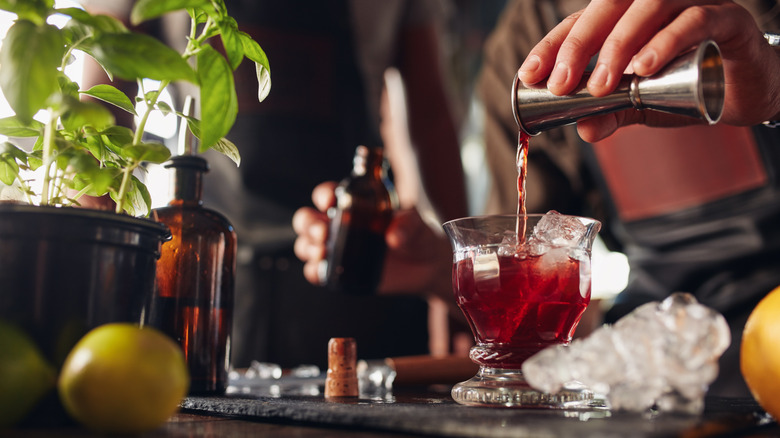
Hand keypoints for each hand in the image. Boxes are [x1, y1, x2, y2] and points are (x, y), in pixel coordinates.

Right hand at [292, 182, 452, 301]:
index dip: (323, 194)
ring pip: (306, 245)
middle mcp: (340, 225)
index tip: (330, 200)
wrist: (427, 265)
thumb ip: (409, 224)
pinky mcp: (341, 272)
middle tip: (323, 232)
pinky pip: (318, 272)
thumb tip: (393, 236)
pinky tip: (322, 271)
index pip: (327, 195)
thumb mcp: (418, 224)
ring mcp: (338, 250)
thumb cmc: (419, 235)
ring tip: (322, 251)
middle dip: (308, 224)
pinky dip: (314, 272)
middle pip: (307, 220)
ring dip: (308, 247)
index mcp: (353, 204)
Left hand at [517, 0, 779, 141]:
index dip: (553, 45)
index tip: (529, 75)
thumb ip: (613, 113)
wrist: (749, 88)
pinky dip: (666, 42)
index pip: (582, 20)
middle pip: (608, 5)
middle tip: (560, 84)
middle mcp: (656, 1)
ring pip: (649, 6)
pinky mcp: (727, 18)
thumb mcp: (642, 104)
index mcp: (628, 15)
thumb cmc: (691, 84)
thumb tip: (582, 130)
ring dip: (619, 44)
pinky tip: (645, 68)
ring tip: (602, 85)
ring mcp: (693, 2)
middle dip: (577, 45)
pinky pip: (694, 20)